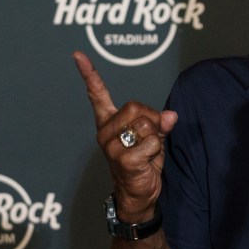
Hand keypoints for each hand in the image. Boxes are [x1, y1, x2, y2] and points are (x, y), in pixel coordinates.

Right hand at [73, 51, 177, 221]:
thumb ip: (160, 122)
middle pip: (135, 107)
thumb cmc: (143, 161)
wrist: (139, 193)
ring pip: (145, 125)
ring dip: (156, 138)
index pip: (97, 95)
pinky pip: (151, 144)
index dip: (89, 74)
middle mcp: (105, 132)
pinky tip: (147, 162)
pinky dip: (156, 152)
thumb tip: (171, 115)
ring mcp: (111, 146)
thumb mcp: (153, 136)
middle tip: (151, 136)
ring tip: (148, 152)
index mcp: (109, 122)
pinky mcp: (122, 159)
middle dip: (152, 120)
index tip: (77, 55)